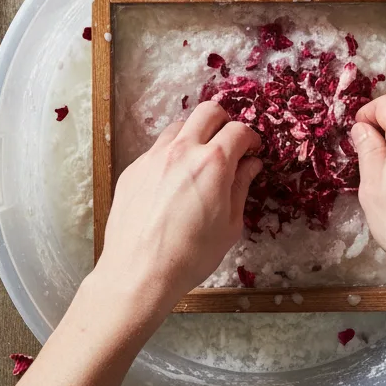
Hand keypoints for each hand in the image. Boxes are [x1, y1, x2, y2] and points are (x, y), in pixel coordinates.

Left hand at [94, 102, 261, 312]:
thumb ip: (240, 187)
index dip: (250, 137)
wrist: (139, 273)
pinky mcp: (133, 169)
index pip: (238, 130)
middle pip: (207, 111)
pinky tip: (173, 181)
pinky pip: (157, 149)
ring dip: (195, 134)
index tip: (252, 149)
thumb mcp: (229, 225)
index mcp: (213, 163)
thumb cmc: (190, 256)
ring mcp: (153, 157)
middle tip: (228, 143)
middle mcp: (182, 151)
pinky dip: (171, 154)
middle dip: (224, 121)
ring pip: (179, 126)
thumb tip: (250, 165)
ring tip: (199, 160)